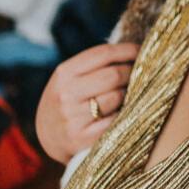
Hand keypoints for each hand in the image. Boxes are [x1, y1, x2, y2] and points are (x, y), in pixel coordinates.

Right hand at [35, 42, 138, 162]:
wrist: (48, 137)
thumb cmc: (70, 98)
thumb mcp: (72, 76)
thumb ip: (98, 63)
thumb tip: (136, 50)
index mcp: (65, 72)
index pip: (104, 53)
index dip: (128, 50)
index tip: (141, 51)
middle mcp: (66, 94)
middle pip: (114, 75)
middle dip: (132, 72)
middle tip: (138, 74)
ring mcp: (73, 117)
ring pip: (117, 96)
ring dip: (129, 94)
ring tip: (128, 93)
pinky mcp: (82, 138)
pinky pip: (115, 120)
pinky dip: (123, 114)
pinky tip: (122, 111)